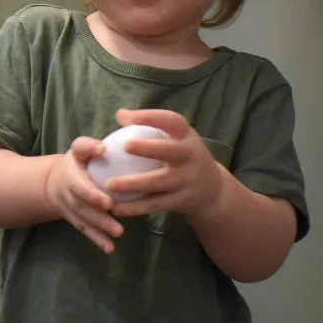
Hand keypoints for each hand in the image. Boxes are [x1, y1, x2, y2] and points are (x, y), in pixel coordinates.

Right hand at [44, 136, 122, 252]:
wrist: (54, 182)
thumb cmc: (76, 161)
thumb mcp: (78, 149)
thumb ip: (87, 146)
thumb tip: (103, 147)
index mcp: (70, 174)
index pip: (78, 185)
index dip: (91, 194)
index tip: (108, 202)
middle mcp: (68, 193)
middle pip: (82, 206)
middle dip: (99, 216)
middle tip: (117, 223)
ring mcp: (71, 208)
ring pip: (84, 220)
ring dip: (100, 229)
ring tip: (118, 235)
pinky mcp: (75, 219)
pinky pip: (85, 230)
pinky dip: (97, 239)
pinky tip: (110, 249)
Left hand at [103, 109, 229, 219]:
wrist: (212, 191)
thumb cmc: (184, 156)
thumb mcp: (177, 138)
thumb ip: (151, 126)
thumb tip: (120, 114)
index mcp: (186, 136)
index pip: (172, 121)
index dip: (151, 117)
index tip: (128, 116)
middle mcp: (189, 156)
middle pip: (169, 151)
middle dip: (148, 148)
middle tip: (125, 145)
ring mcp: (185, 180)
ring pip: (158, 182)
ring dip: (133, 184)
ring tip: (110, 184)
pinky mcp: (179, 201)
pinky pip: (154, 204)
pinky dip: (134, 207)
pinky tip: (115, 208)